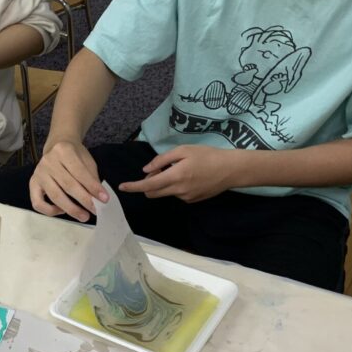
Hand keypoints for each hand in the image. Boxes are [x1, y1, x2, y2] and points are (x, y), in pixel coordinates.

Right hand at [29, 140, 108, 221]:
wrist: (56, 147)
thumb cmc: (74, 155)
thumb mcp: (86, 161)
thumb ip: (91, 178)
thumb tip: (98, 198)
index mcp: (63, 150)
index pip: (80, 172)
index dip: (93, 187)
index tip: (104, 199)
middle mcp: (48, 161)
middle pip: (68, 185)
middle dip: (84, 200)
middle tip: (96, 210)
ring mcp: (38, 173)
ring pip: (54, 196)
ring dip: (71, 209)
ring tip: (84, 216)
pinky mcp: (32, 184)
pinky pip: (38, 203)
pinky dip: (50, 211)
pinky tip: (62, 211)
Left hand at [118, 145, 237, 202]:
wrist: (230, 169)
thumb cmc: (207, 155)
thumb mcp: (183, 150)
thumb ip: (162, 160)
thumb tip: (146, 170)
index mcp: (175, 176)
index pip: (148, 185)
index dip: (133, 186)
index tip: (121, 187)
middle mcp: (178, 190)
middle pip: (152, 192)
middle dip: (148, 183)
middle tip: (159, 169)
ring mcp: (185, 198)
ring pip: (165, 193)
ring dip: (163, 183)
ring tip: (178, 170)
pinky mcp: (192, 201)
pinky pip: (176, 194)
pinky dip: (175, 186)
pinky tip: (189, 177)